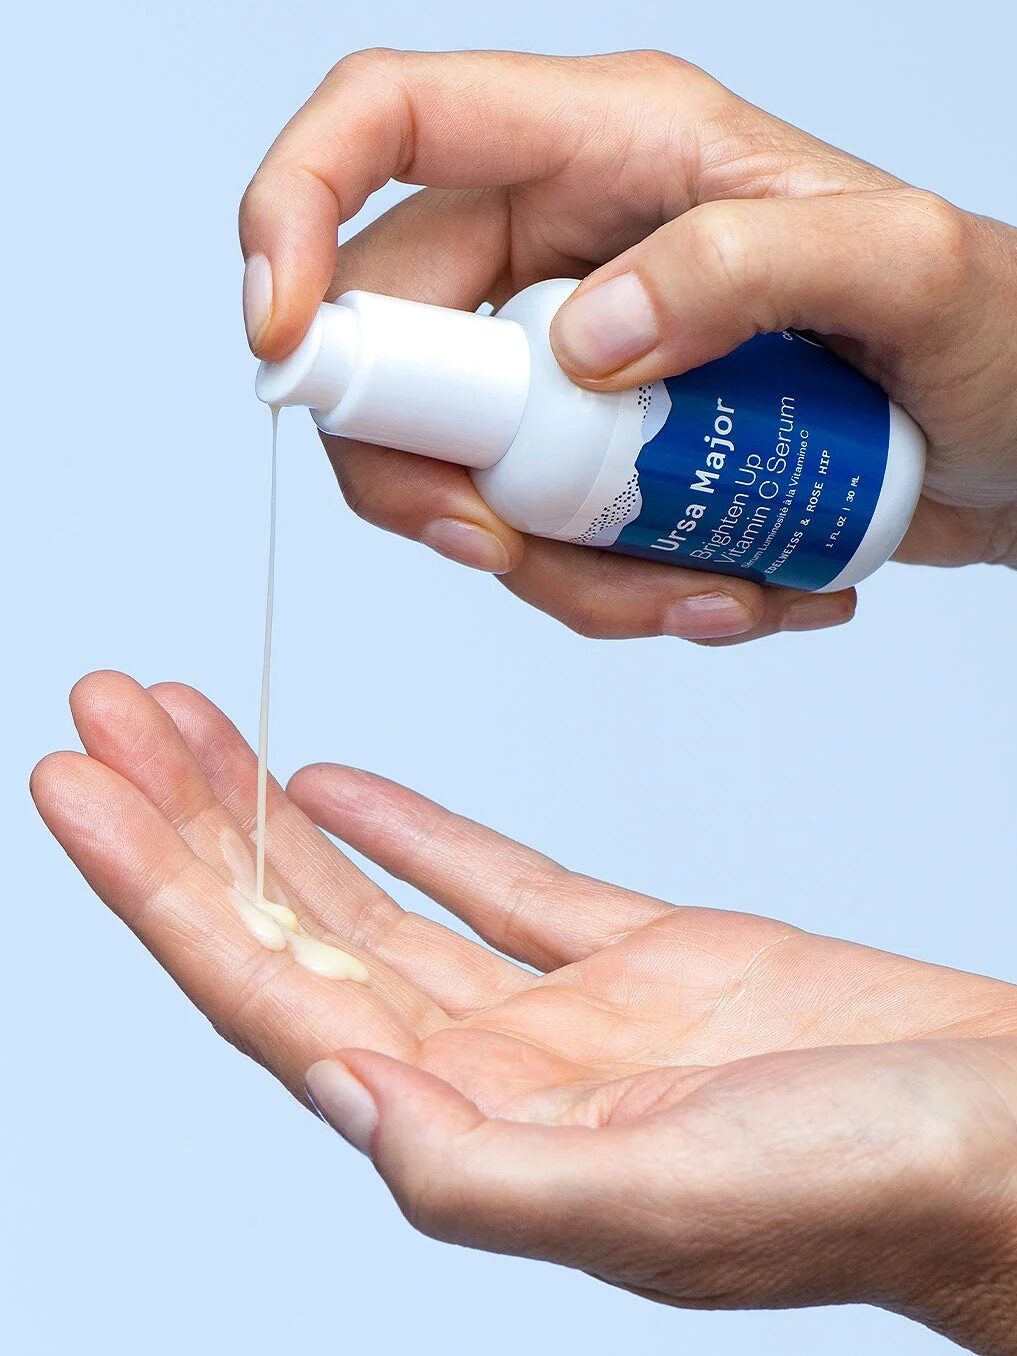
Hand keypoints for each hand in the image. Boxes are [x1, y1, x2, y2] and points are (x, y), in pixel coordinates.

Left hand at [33, 671, 1016, 1349]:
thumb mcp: (663, 1198)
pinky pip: (490, 884)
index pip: (268, 994)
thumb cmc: (865, 1185)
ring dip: (272, 812)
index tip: (81, 789)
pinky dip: (409, 830)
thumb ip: (481, 1167)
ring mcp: (560, 1014)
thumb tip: (337, 1093)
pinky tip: (335, 784)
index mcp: (479, 1134)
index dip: (163, 890)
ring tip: (187, 726)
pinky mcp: (635, 959)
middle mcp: (494, 1075)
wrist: (1001, 1136)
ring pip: (373, 898)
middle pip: (295, 932)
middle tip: (105, 717)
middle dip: (188, 821)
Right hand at [240, 49, 1016, 644]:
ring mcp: (571, 358)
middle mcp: (563, 242)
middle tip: (505, 549)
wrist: (1016, 442)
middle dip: (422, 471)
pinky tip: (730, 595)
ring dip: (548, 566)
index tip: (283, 340)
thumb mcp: (907, 269)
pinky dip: (605, 593)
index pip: (385, 125)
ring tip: (704, 593)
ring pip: (458, 470)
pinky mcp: (595, 453)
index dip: (295, 212)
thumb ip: (747, 264)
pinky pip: (536, 536)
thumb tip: (585, 345)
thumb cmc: (993, 332)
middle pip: (387, 342)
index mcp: (609, 143)